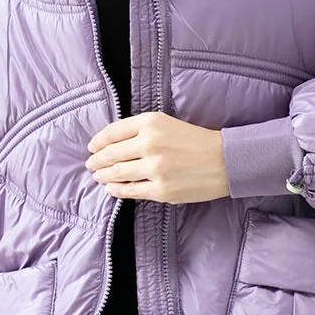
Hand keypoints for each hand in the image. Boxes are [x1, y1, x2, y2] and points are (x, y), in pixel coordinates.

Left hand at [84, 111, 229, 203]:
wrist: (224, 161)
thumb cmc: (196, 141)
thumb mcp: (166, 123)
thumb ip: (139, 130)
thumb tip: (109, 144)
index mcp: (151, 123)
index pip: (112, 132)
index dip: (98, 142)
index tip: (91, 148)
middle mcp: (150, 144)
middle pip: (111, 154)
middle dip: (96, 161)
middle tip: (90, 165)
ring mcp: (155, 169)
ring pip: (117, 173)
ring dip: (103, 176)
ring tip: (99, 177)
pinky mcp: (161, 190)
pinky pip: (130, 191)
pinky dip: (116, 190)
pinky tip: (112, 189)